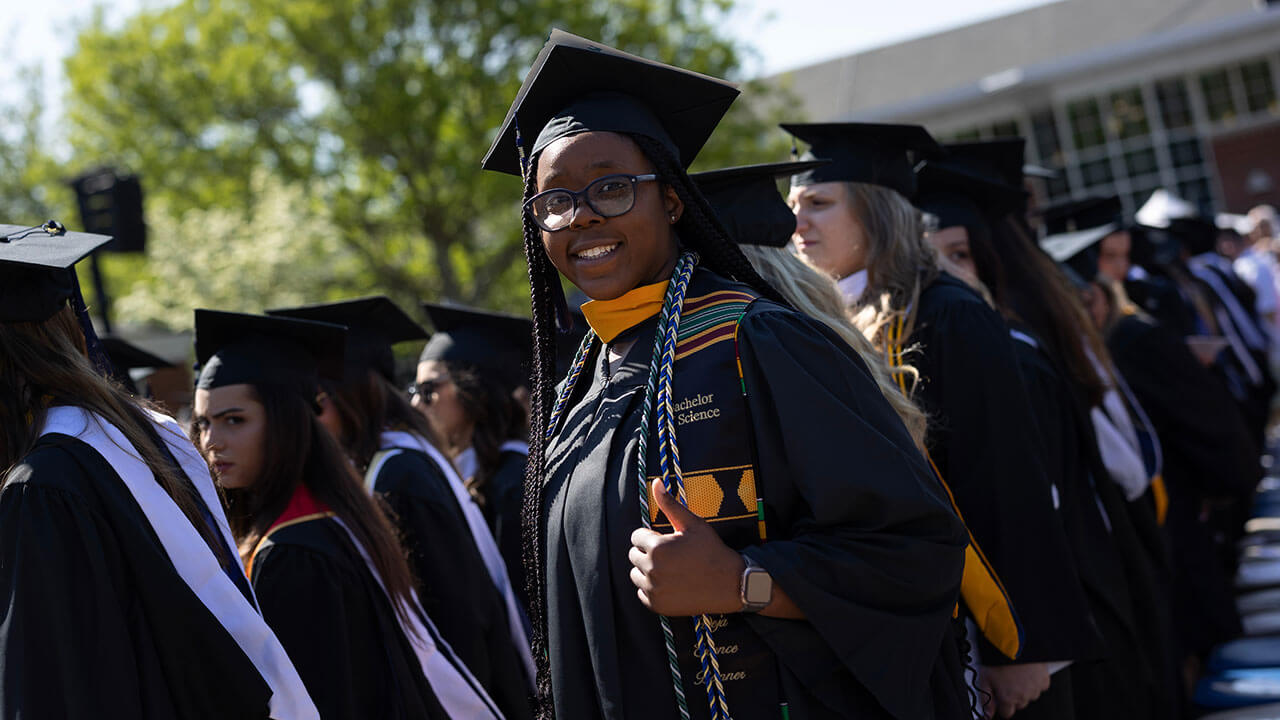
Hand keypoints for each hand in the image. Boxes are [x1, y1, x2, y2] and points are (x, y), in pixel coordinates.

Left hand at [628, 479, 744, 615]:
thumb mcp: (693, 524)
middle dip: (647, 552)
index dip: (651, 536)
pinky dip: (652, 589)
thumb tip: (655, 482)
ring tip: (669, 569)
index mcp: (657, 547)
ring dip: (647, 571)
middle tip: (670, 555)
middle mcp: (651, 569)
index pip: (636, 537)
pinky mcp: (657, 605)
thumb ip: (670, 504)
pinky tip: (669, 584)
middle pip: (633, 556)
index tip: (667, 541)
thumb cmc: (712, 550)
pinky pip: (642, 593)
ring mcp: (653, 589)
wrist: (730, 584)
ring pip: (636, 575)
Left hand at [978, 663, 1051, 717]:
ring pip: (1030, 695)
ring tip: (1017, 674)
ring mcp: (1035, 688)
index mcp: (1008, 698)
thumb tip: (987, 713)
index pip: (1007, 713)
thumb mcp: (985, 678)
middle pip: (1019, 704)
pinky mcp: (1044, 679)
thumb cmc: (998, 658)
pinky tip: (1027, 672)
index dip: (1003, 705)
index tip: (1001, 697)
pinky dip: (1035, 681)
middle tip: (1008, 681)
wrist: (1014, 642)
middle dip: (1014, 695)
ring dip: (1025, 688)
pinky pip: (1041, 686)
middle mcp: (1023, 696)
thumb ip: (987, 698)